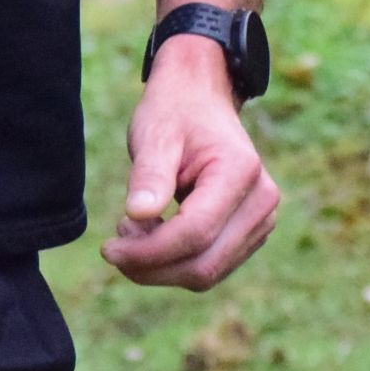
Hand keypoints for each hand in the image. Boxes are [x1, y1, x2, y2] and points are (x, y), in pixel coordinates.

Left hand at [101, 36, 279, 289]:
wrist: (200, 97)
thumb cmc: (175, 111)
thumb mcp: (155, 134)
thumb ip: (149, 174)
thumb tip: (137, 214)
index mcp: (241, 171)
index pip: (195, 233)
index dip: (149, 251)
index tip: (108, 248)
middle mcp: (261, 201)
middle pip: (204, 264)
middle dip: (152, 267)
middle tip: (113, 246)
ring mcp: (261, 220)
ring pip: (207, 273)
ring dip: (161, 266)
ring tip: (131, 229)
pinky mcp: (250, 233)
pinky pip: (210, 265)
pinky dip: (175, 261)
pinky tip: (151, 233)